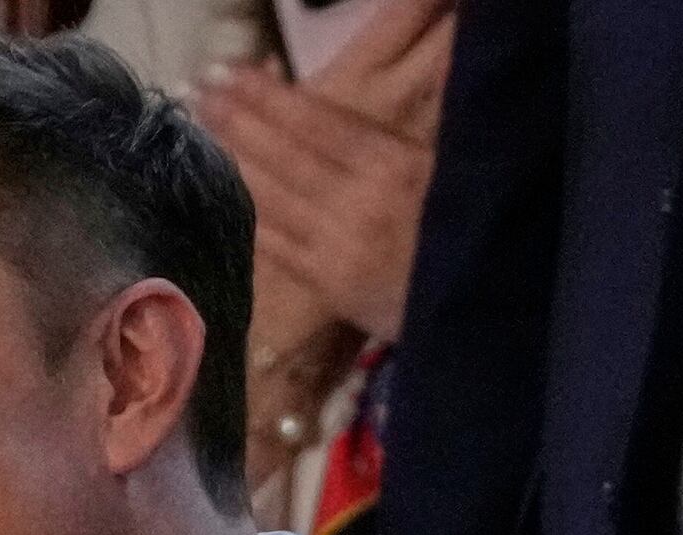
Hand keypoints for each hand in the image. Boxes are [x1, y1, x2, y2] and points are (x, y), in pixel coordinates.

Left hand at [196, 8, 452, 349]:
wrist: (487, 314)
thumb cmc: (480, 233)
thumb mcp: (451, 169)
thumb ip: (409, 133)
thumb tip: (388, 89)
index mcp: (393, 165)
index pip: (317, 122)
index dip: (267, 97)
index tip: (228, 71)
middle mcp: (357, 202)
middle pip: (284, 154)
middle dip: (237, 119)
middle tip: (195, 90)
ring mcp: (338, 247)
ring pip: (273, 196)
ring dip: (233, 160)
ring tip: (199, 128)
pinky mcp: (330, 288)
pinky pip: (278, 246)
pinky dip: (248, 216)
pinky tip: (220, 192)